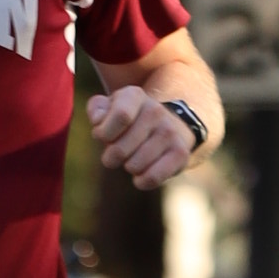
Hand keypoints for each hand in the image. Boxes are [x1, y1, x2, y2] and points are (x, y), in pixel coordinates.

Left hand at [88, 86, 205, 189]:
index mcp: (134, 95)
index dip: (104, 134)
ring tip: (134, 158)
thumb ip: (97, 109)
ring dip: (128, 167)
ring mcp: (170, 132)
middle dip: (111, 157)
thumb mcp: (110, 108)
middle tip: (117, 153)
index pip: (121, 116)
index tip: (103, 137)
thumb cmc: (129, 121)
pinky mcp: (180, 153)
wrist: (168, 126)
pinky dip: (142, 181)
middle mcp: (155, 110)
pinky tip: (142, 174)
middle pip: (120, 149)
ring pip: (134, 166)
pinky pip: (152, 178)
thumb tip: (98, 120)